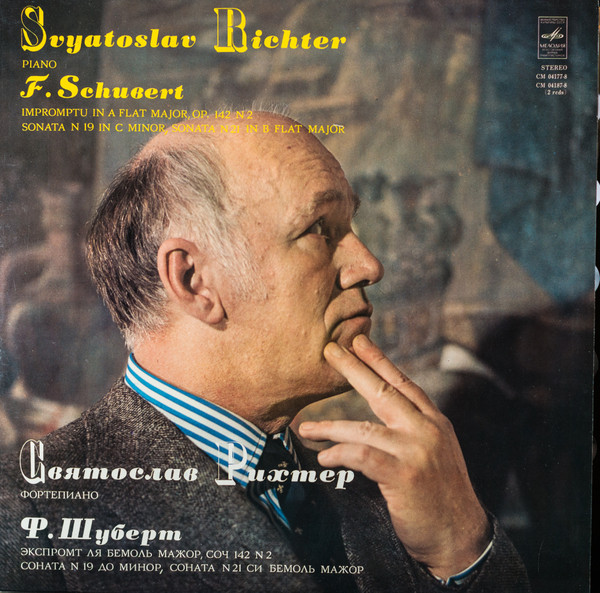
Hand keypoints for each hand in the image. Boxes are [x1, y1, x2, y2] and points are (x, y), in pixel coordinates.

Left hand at [298, 334, 490, 578]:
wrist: (460, 536)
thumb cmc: (440, 495)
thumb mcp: (434, 452)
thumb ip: (412, 428)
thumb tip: (380, 411)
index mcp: (433, 421)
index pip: (403, 383)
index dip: (380, 361)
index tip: (360, 342)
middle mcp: (427, 429)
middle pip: (383, 391)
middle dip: (354, 368)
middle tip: (330, 350)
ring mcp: (417, 450)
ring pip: (365, 427)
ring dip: (330, 426)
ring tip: (306, 427)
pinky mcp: (405, 475)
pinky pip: (362, 456)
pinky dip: (339, 454)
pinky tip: (324, 458)